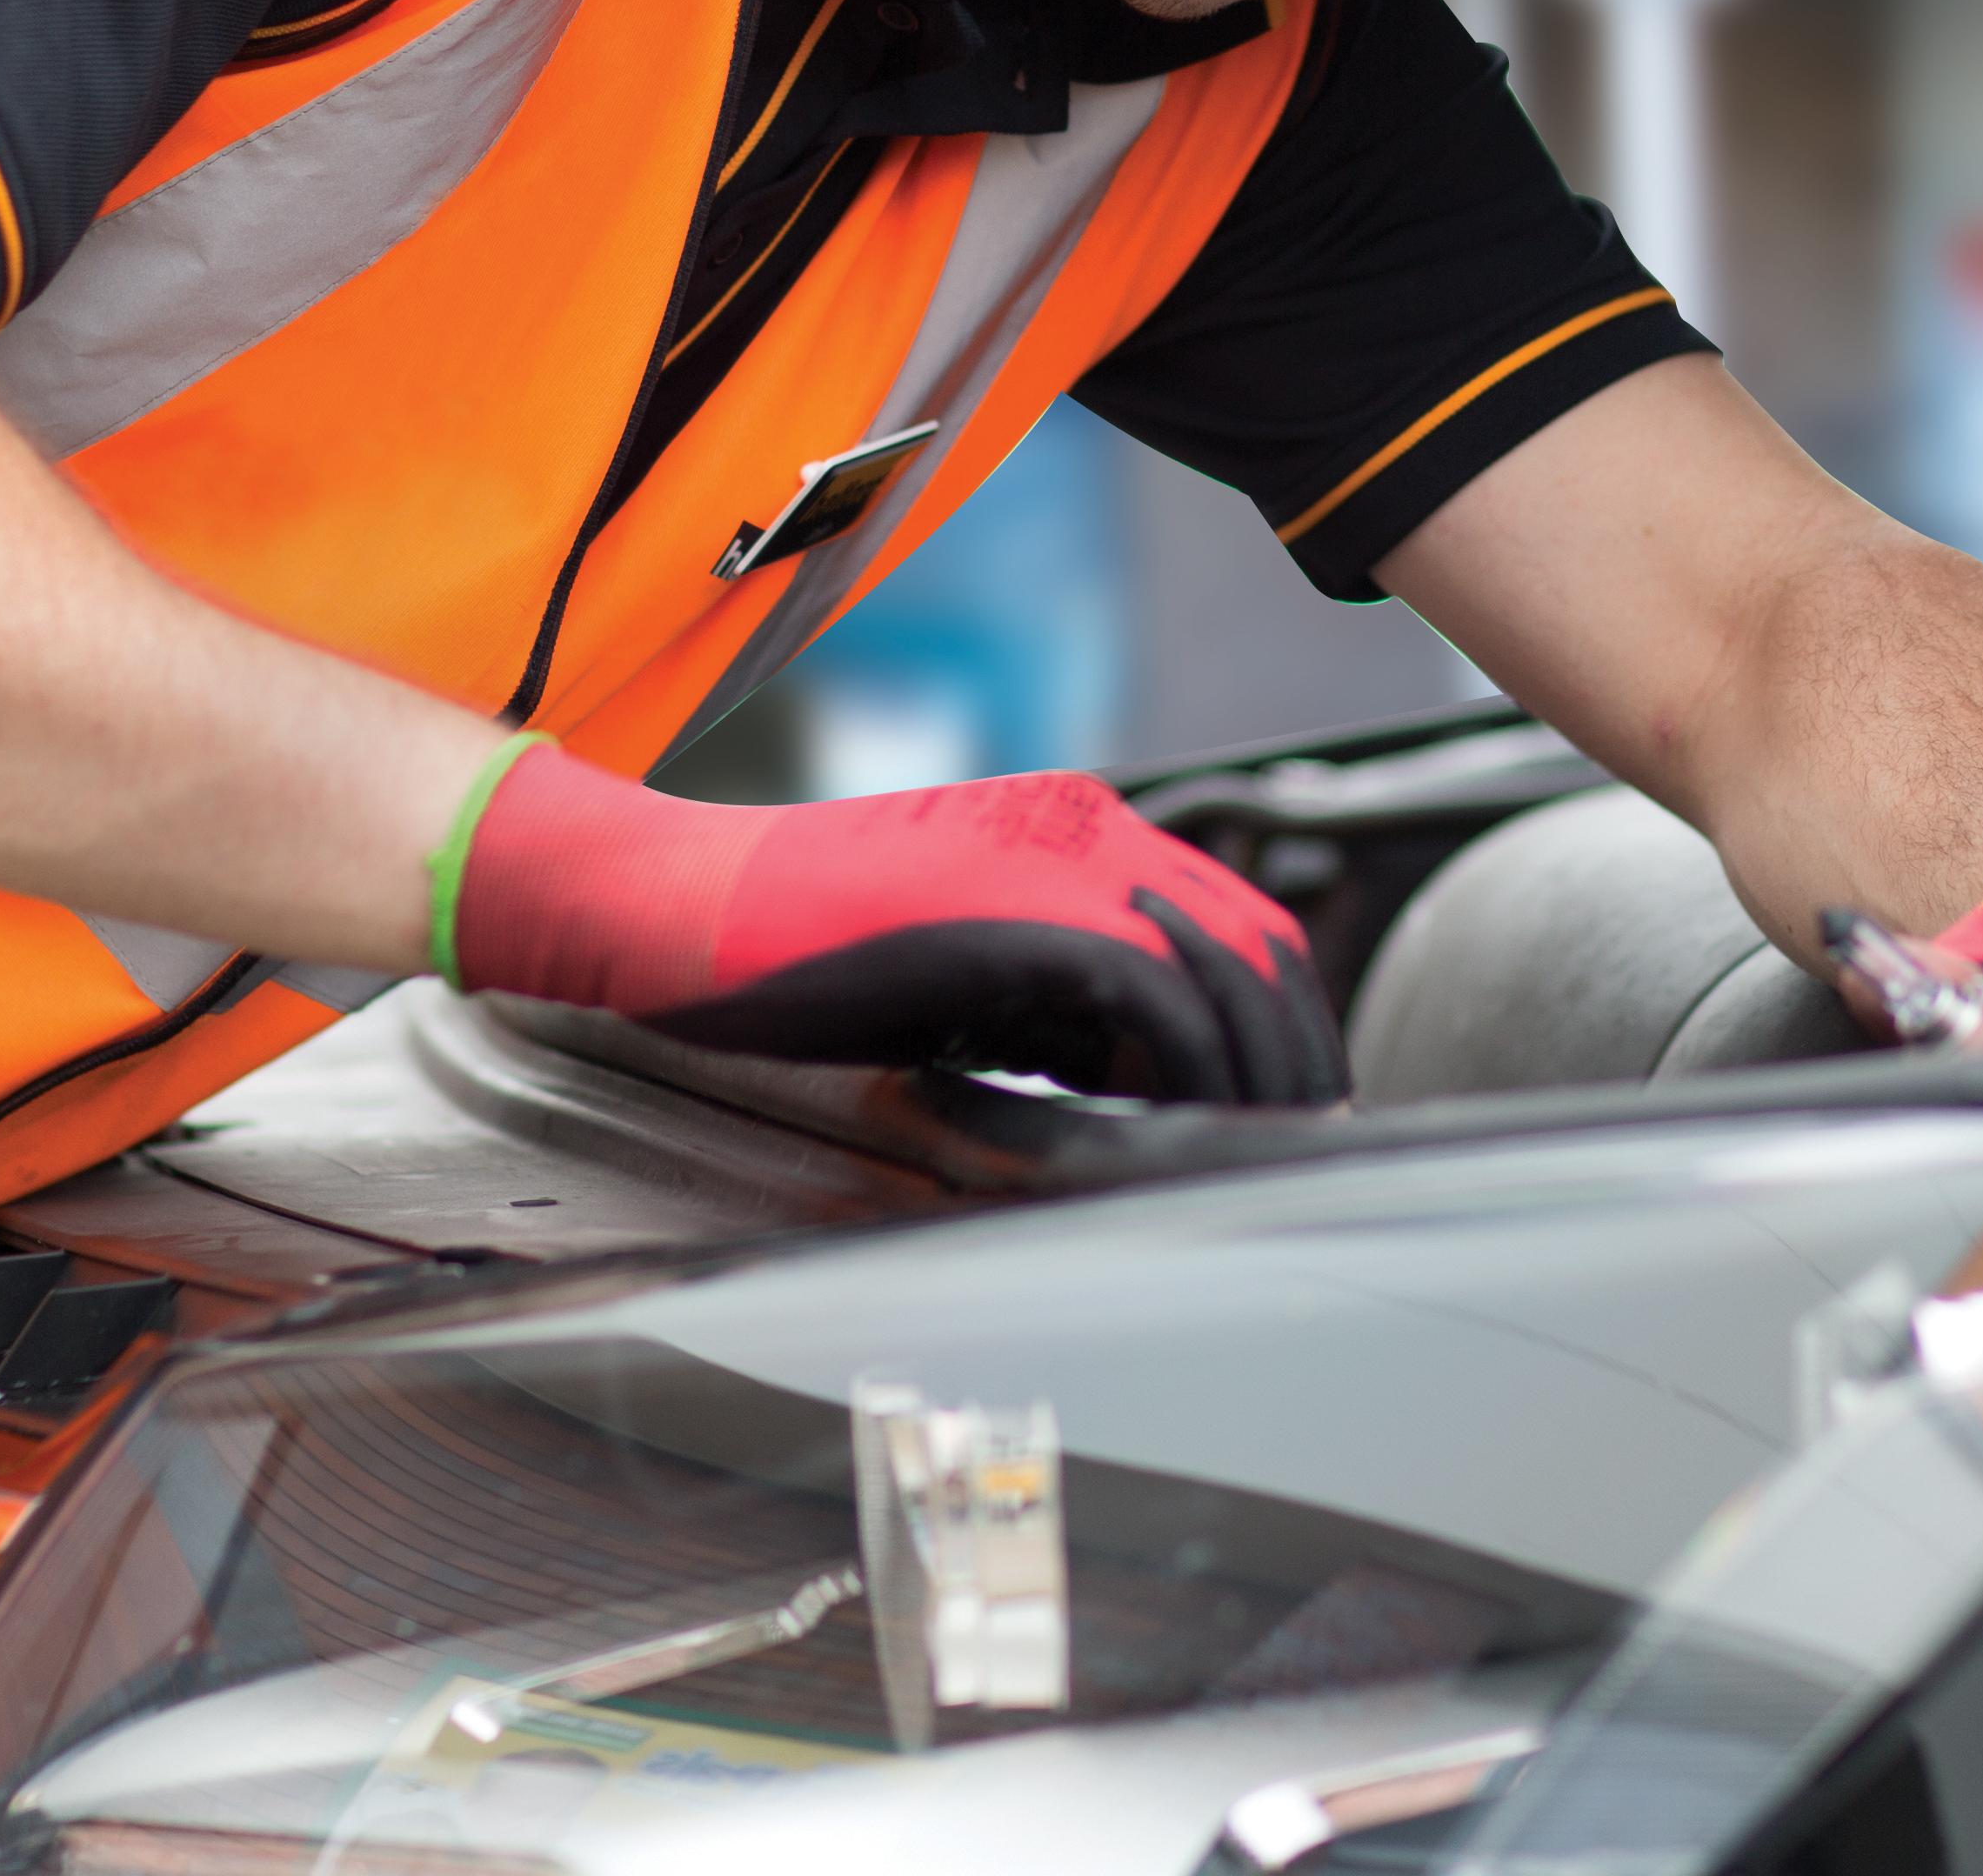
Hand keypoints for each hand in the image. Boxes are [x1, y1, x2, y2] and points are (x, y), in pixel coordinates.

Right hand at [442, 748, 1347, 1105]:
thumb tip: (1148, 1086)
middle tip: (1305, 1154)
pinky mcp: (1019, 906)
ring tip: (1262, 1157)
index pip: (1236, 925)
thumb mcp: (960, 979)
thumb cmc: (793, 958)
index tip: (1289, 1115)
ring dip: (1260, 1075)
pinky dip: (1195, 1070)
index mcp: (1072, 829)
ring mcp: (1054, 855)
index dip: (1281, 1026)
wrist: (677, 911)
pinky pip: (1159, 993)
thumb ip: (1057, 1008)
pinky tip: (1185, 1130)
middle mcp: (1083, 824)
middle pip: (1256, 945)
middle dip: (1295, 1058)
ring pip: (1228, 968)